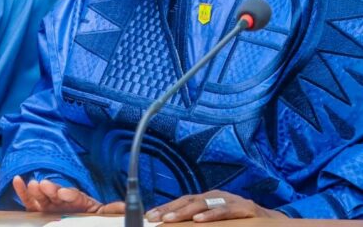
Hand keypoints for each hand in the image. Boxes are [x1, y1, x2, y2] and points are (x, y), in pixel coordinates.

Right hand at [12, 176, 123, 213]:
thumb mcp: (102, 213)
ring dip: (38, 190)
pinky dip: (23, 191)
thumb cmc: (91, 216)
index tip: (64, 194)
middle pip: (56, 193)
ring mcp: (51, 204)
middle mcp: (64, 200)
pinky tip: (18, 181)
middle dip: (51, 189)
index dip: (69, 194)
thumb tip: (123, 207)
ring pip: (43, 197)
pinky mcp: (40, 210)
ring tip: (33, 185)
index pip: (75, 195)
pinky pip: (30, 202)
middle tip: (44, 185)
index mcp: (80, 201)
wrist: (84, 220)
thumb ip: (110, 210)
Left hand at [146, 190, 286, 222]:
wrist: (271, 221)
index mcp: (206, 200)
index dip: (165, 208)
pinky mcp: (243, 207)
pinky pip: (225, 210)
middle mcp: (215, 197)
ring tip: (169, 219)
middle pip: (188, 200)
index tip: (149, 216)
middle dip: (169, 209)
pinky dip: (211, 215)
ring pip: (203, 203)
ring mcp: (229, 200)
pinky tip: (199, 220)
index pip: (181, 202)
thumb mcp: (217, 222)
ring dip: (184, 211)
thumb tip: (176, 226)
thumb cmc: (239, 222)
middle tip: (154, 217)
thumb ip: (198, 223)